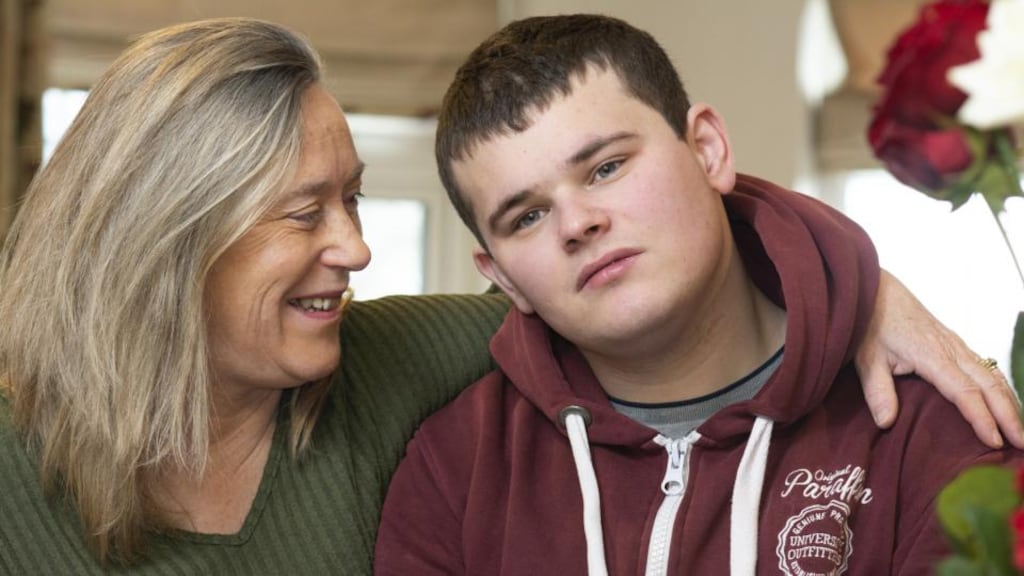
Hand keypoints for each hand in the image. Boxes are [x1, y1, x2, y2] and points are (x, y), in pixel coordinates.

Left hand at [856, 270, 1023, 448]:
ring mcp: (957, 346)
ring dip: (1010, 403)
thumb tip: (886, 422)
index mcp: (932, 355)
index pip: (965, 392)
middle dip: (1009, 416)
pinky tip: (1006, 404)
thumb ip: (877, 391)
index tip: (995, 442)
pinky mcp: (956, 344)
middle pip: (990, 385)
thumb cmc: (871, 323)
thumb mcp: (867, 358)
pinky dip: (1002, 388)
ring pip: (993, 376)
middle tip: (1022, 445)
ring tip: (1021, 432)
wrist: (876, 292)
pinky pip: (987, 368)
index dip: (982, 418)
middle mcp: (952, 350)